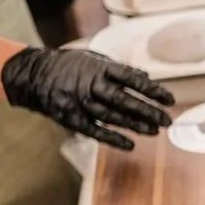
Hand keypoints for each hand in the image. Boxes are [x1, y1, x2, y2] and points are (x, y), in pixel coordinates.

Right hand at [1, 48, 173, 150]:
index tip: (170, 99)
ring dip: (135, 126)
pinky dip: (113, 138)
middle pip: (124, 100)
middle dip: (148, 111)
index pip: (132, 79)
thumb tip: (147, 78)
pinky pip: (95, 130)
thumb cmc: (71, 67)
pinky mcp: (71, 117)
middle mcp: (90, 84)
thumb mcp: (94, 60)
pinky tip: (130, 145)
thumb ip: (121, 70)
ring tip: (154, 132)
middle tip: (167, 121)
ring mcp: (80, 102)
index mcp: (99, 68)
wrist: (34, 74)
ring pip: (112, 117)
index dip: (152, 90)